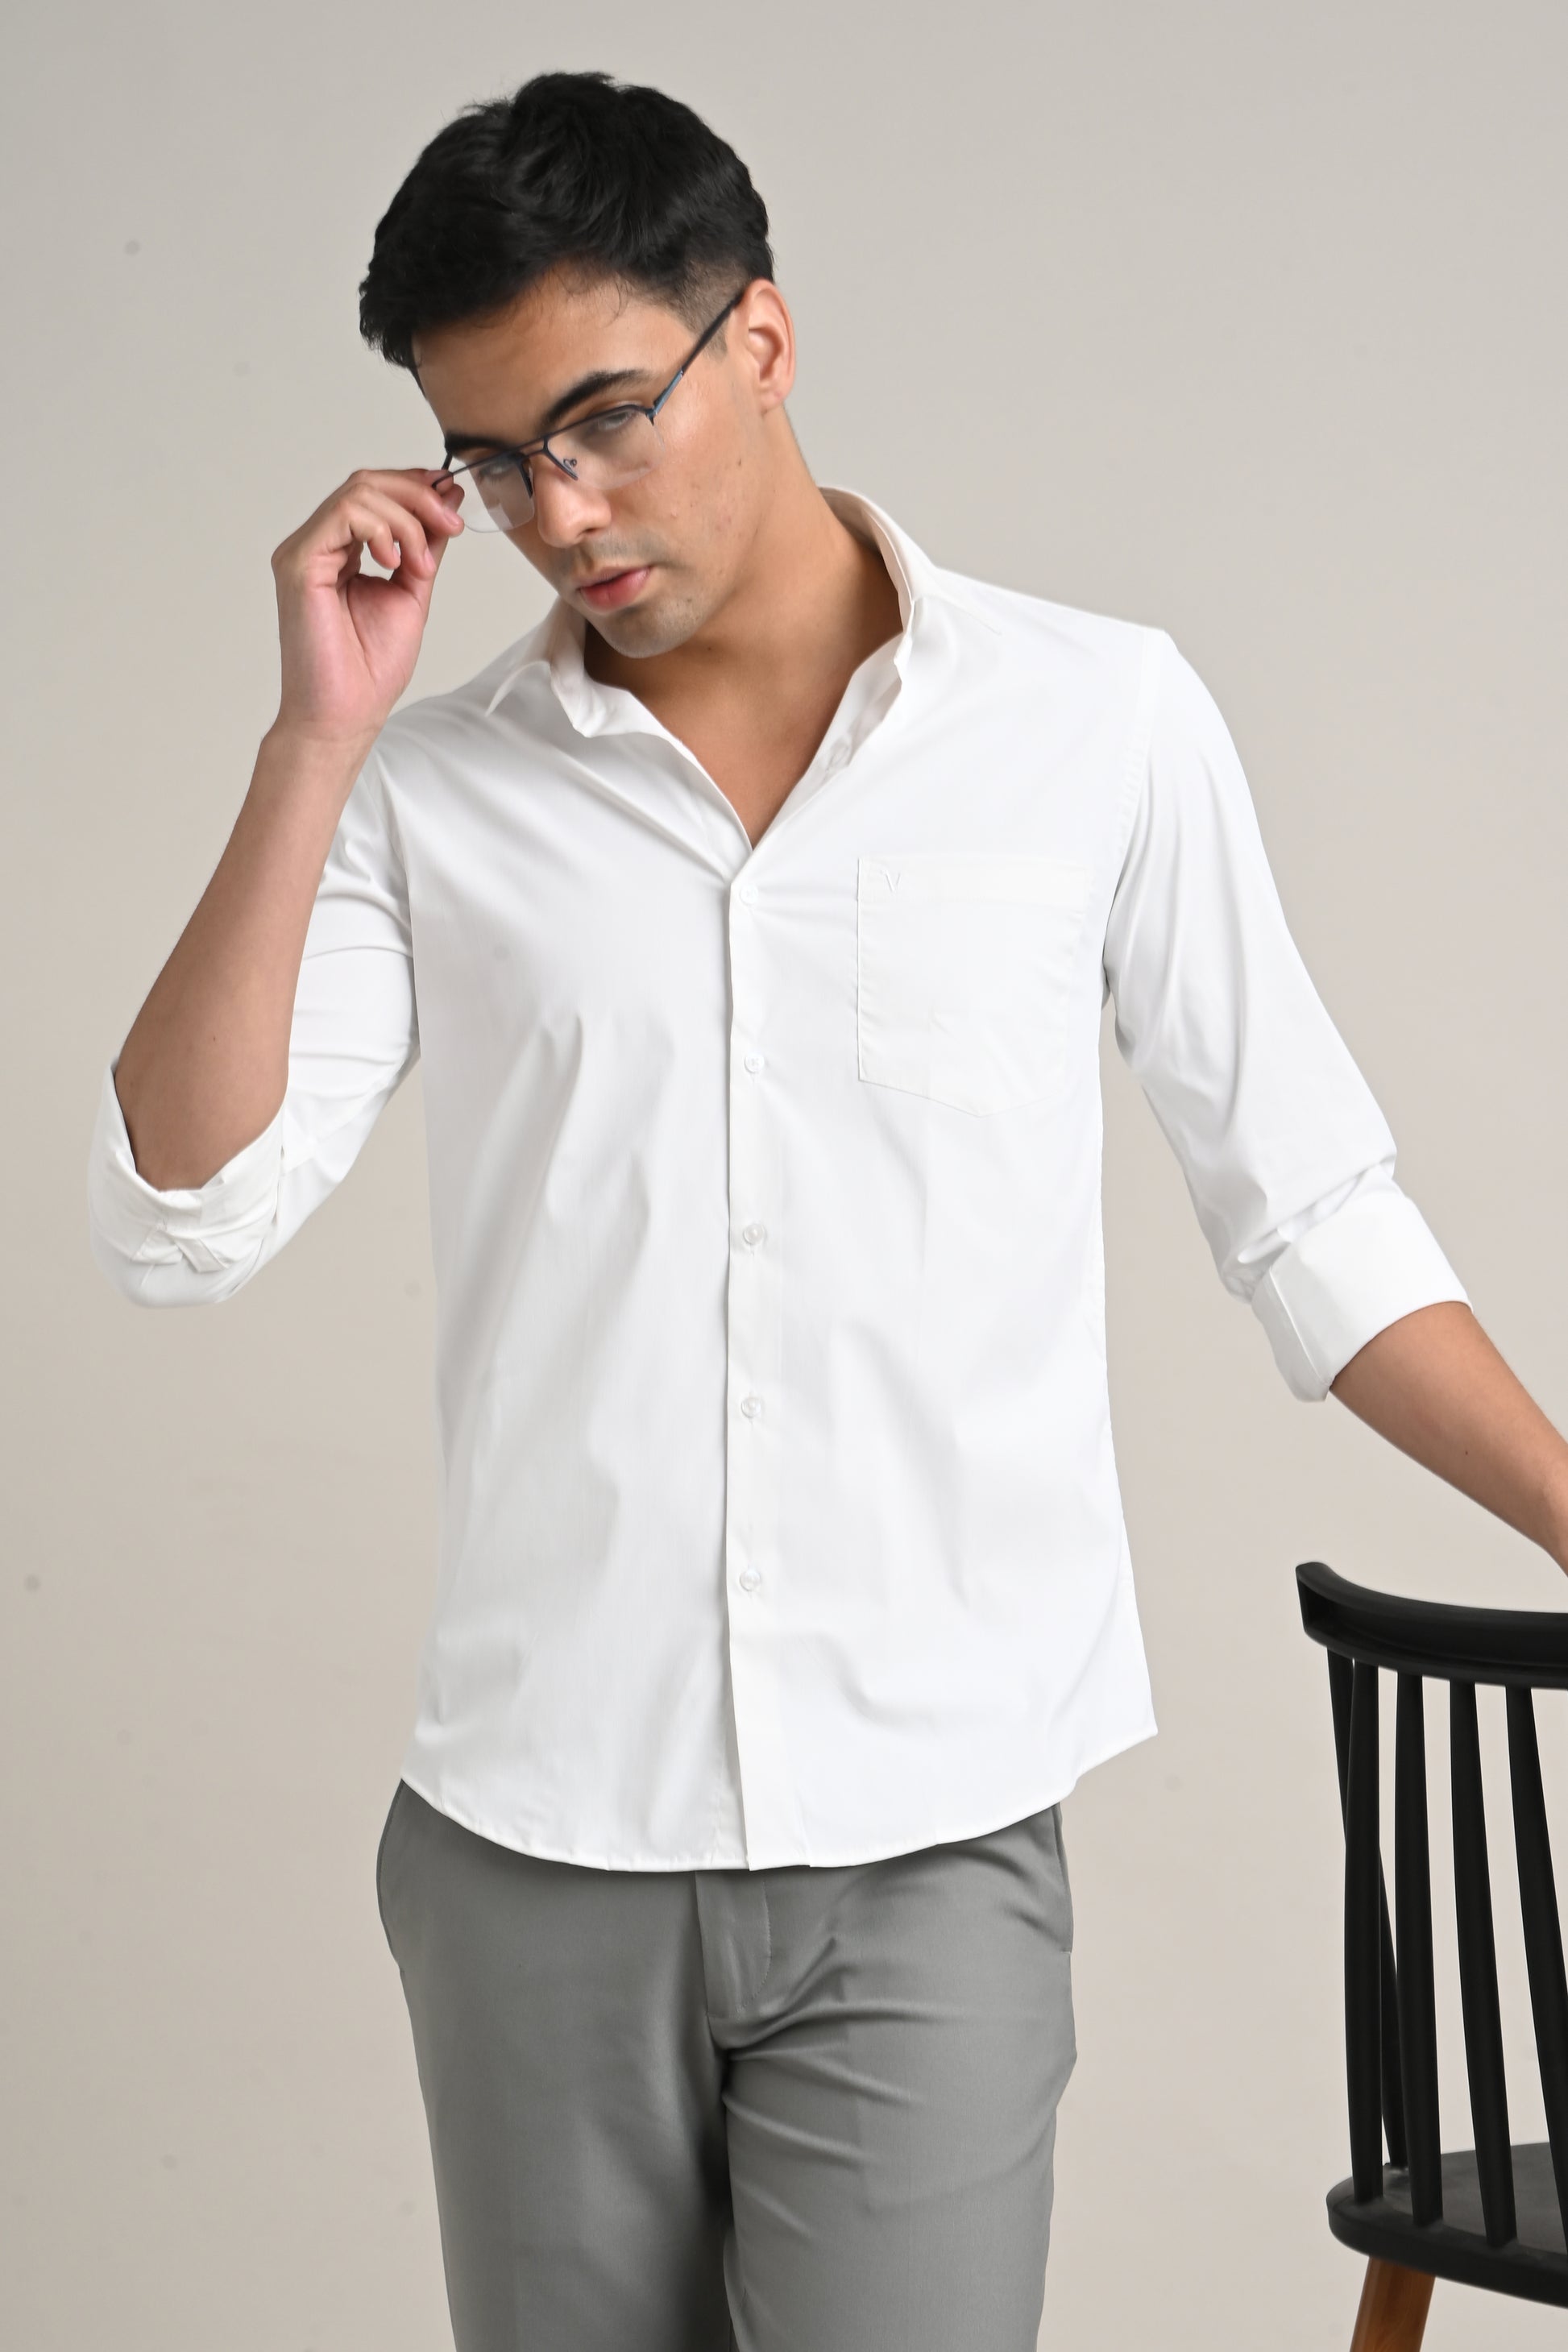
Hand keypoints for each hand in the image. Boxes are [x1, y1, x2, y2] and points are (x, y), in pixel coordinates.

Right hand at [269, 468, 463, 750]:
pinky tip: (396, 562)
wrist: (346, 715)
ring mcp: (303, 551)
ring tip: (422, 564)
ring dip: (407, 519)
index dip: (415, 487)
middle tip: (452, 524)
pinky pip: (344, 514)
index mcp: (339, 551)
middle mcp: (316, 545)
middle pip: (366, 483)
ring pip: (358, 492)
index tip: (453, 501)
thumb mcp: (412, 591)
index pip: (374, 493)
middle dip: (419, 496)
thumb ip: (425, 545)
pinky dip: (383, 528)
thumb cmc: (370, 668)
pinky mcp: (298, 563)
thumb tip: (446, 499)